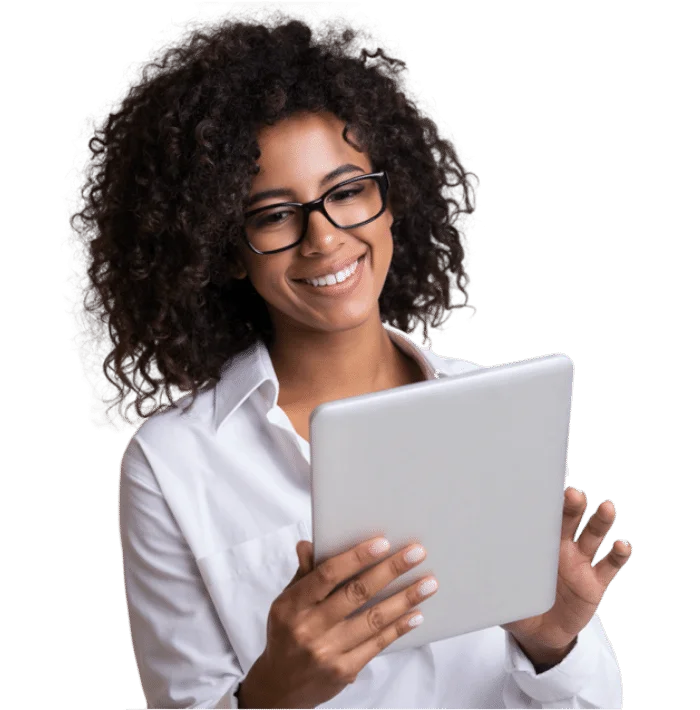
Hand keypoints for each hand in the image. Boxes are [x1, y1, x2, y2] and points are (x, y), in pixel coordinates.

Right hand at [237, 536, 438, 708]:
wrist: (280, 688)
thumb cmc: (287, 634)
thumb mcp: (286, 602)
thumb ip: (304, 574)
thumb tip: (309, 544)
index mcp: (292, 605)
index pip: (328, 574)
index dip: (357, 557)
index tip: (383, 543)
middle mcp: (309, 628)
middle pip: (357, 593)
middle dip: (390, 570)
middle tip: (416, 553)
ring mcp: (327, 651)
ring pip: (373, 619)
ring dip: (405, 599)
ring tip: (428, 583)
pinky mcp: (343, 671)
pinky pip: (377, 644)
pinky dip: (398, 627)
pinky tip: (415, 614)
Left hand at [501, 486, 631, 663]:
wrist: (538, 633)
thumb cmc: (516, 603)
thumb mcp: (501, 589)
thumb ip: (489, 578)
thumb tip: (463, 571)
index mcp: (536, 542)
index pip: (541, 515)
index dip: (544, 499)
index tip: (545, 485)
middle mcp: (561, 546)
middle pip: (570, 519)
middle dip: (572, 505)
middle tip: (573, 495)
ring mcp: (580, 563)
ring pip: (593, 536)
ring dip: (600, 522)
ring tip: (606, 508)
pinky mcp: (595, 584)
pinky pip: (609, 566)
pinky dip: (617, 555)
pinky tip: (621, 545)